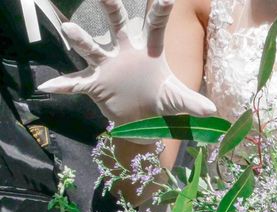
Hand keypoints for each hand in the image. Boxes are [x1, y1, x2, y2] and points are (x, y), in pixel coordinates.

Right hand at [38, 0, 215, 125]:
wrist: (141, 120)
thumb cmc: (160, 101)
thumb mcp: (177, 101)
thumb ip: (193, 103)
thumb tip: (212, 111)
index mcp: (149, 52)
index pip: (155, 28)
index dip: (160, 13)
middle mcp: (125, 52)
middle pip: (118, 25)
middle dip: (112, 9)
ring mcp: (108, 66)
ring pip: (93, 48)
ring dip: (81, 40)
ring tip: (69, 29)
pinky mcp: (95, 83)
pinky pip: (77, 83)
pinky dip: (64, 85)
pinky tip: (49, 86)